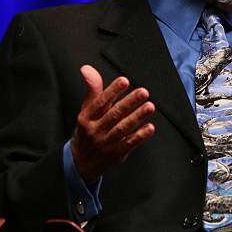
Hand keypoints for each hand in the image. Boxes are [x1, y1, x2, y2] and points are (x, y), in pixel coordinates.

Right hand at [71, 65, 155, 183]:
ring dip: (137, 117)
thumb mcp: (86, 110)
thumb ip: (92, 89)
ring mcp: (106, 142)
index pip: (100, 102)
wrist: (81, 162)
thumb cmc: (87, 130)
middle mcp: (95, 129)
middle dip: (130, 102)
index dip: (112, 91)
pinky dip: (140, 136)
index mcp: (87, 117)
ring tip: (150, 106)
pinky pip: (129, 144)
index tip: (124, 80)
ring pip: (123, 128)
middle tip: (143, 92)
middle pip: (114, 114)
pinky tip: (150, 128)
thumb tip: (87, 68)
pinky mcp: (116, 153)